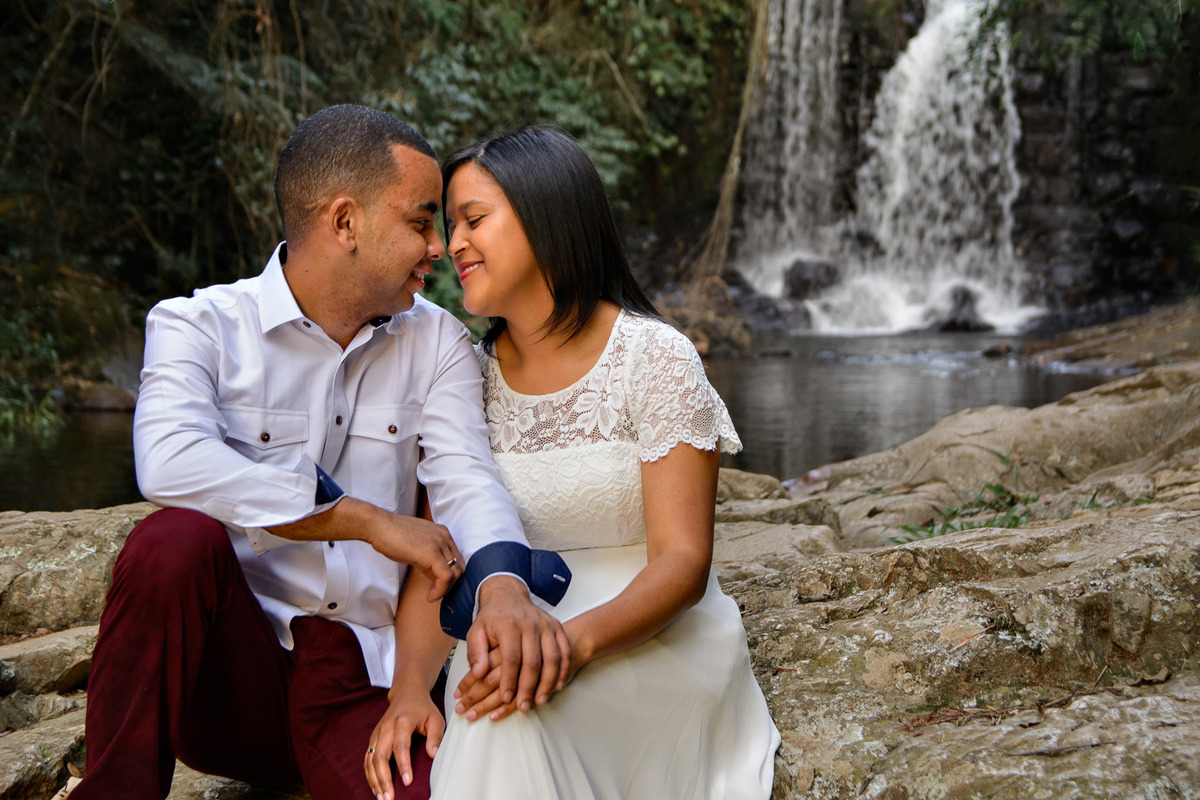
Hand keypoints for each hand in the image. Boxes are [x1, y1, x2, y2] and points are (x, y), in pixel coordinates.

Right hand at [364, 685, 445, 799]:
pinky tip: (375, 787)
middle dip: (383, 779)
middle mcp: (386, 728)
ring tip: (382, 797)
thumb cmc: (422, 708)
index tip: (408, 782)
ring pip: (370, 760)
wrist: (406, 694)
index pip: (400, 746)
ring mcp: (377, 733)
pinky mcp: (373, 739)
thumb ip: (436, 736)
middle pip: (380, 756)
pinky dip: (369, 775)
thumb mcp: (435, 718)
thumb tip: (433, 755)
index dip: (403, 765)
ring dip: (374, 780)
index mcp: (402, 721)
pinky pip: (367, 759)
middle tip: (389, 797)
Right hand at [365, 508, 463, 601]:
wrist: (378, 526)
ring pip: (455, 574)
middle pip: (459, 567)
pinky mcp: (431, 552)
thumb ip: (430, 558)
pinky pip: (446, 577)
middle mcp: (445, 536)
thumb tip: (436, 577)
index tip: (437, 587)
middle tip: (434, 593)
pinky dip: (440, 590)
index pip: (457, 560)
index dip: (450, 577)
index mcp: (443, 533)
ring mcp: (439, 543)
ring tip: (431, 595)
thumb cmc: (392, 536)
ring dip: (445, 590)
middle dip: (449, 585)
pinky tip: (429, 596)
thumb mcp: (418, 546)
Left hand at [455, 616, 586, 721]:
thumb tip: (478, 673)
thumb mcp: (476, 631)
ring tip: (540, 700)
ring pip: (552, 657)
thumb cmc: (492, 618)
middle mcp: (530, 623)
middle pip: (533, 660)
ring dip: (548, 682)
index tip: (505, 698)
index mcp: (509, 624)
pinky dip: (562, 670)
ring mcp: (546, 625)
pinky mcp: (557, 627)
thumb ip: (476, 653)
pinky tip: (557, 685)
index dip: (508, 680)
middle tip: (523, 706)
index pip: (511, 657)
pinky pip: (564, 651)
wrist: (509, 596)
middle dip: (528, 687)